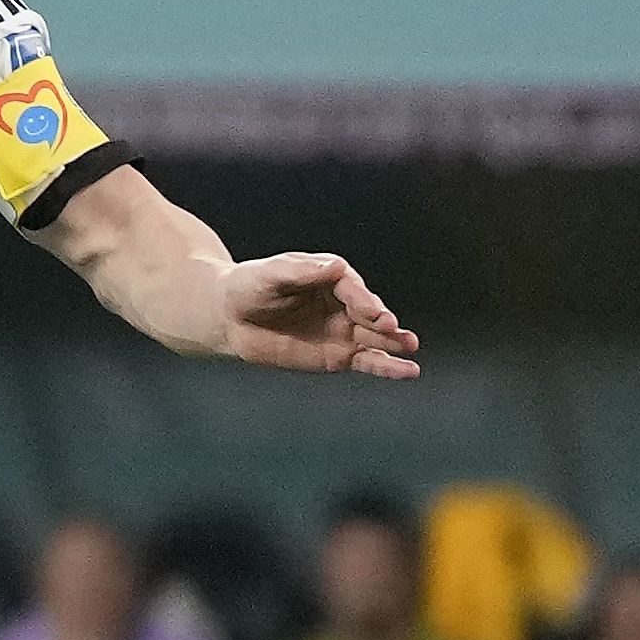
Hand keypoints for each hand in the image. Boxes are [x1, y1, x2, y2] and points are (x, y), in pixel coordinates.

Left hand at [219, 253, 420, 378]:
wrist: (229, 317)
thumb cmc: (249, 287)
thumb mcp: (270, 274)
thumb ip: (300, 272)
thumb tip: (334, 267)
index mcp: (331, 277)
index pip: (353, 289)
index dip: (362, 300)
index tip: (371, 311)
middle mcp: (344, 303)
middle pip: (368, 313)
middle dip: (381, 321)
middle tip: (391, 328)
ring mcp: (343, 330)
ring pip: (374, 338)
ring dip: (394, 343)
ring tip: (410, 347)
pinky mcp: (337, 356)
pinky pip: (365, 361)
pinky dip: (386, 367)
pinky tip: (408, 371)